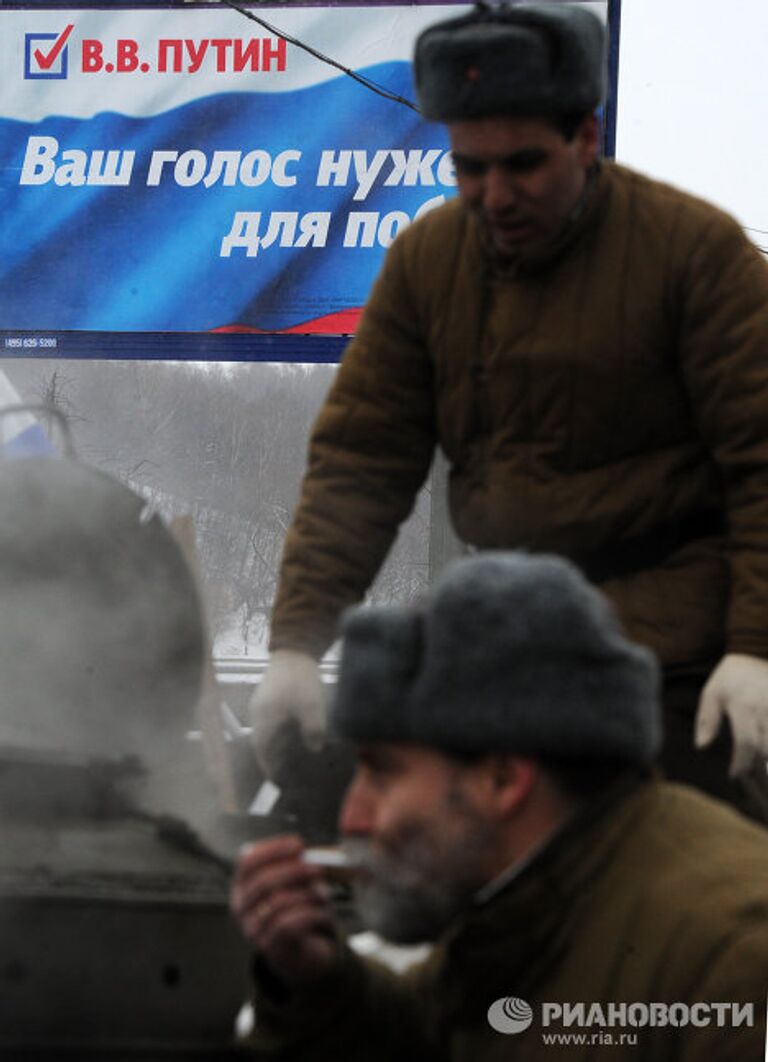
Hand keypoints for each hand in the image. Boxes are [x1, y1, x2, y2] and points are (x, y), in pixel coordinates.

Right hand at [230, 834, 340, 986]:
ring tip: (324, 893)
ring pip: (277, 903)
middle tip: (317, 868)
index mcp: (242, 884)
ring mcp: (252, 929)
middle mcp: (241, 906)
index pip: (247, 862)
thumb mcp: (293, 883)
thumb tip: (306, 853)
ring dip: (306, 895)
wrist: (299, 948)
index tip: (298, 844)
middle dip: (294, 871)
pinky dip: (309, 914)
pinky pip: (287, 926)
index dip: (273, 849)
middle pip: (263, 882)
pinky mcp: (269, 947)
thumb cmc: (296, 906)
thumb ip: (296, 866)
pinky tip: (323, 911)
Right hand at [249, 650, 326, 775]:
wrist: (294, 649)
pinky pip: (270, 722)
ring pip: (266, 733)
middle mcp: (258, 715)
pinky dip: (279, 732)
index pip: (262, 753)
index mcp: (264, 722)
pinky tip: (295, 733)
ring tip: (293, 757)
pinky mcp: (268, 696)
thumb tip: (315, 749)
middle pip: (262, 745)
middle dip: (274, 760)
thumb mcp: (311, 707)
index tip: (278, 783)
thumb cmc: (300, 680)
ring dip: (277, 746)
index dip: (269, 769)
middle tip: (289, 774)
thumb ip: (313, 731)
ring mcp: (261, 705)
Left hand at [694, 654, 767, 775]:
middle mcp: (765, 708)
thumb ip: (707, 720)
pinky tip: (765, 753)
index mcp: (743, 707)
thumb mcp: (711, 693)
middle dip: (763, 767)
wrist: (754, 651)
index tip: (735, 774)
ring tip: (761, 766)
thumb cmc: (730, 676)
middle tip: (753, 777)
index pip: (747, 742)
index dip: (742, 763)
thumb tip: (701, 746)